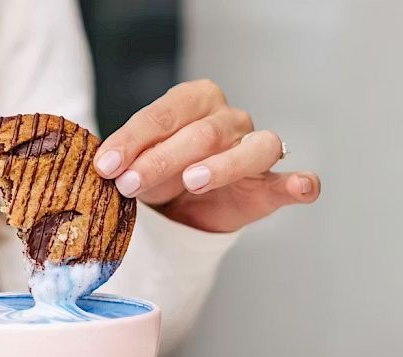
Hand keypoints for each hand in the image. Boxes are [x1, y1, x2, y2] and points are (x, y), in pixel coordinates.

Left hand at [93, 79, 320, 232]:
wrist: (181, 209)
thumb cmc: (158, 174)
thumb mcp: (135, 163)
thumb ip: (124, 160)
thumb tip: (102, 166)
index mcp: (194, 100)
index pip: (163, 114)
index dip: (132, 140)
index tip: (106, 165)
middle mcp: (228, 118)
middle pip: (201, 134)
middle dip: (160, 160)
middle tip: (129, 184)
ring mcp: (254, 147)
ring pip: (251, 149)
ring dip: (222, 166)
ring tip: (193, 181)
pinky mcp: (269, 184)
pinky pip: (290, 180)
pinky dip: (299, 183)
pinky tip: (300, 187)